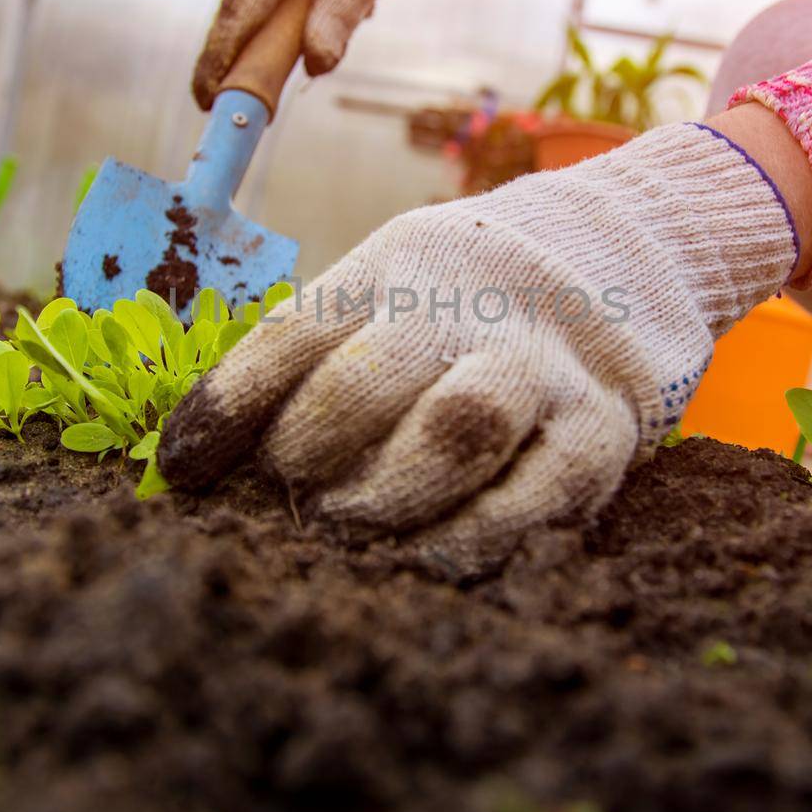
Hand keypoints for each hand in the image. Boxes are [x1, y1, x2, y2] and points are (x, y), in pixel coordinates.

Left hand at [158, 124, 797, 574]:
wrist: (631, 252)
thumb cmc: (472, 295)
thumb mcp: (392, 285)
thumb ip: (316, 353)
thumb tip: (201, 458)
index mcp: (396, 266)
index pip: (295, 332)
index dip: (227, 405)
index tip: (179, 472)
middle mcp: (468, 304)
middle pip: (370, 375)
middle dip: (310, 450)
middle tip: (292, 497)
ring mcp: (540, 364)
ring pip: (457, 428)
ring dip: (386, 496)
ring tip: (348, 527)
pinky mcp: (605, 425)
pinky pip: (538, 493)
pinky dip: (475, 538)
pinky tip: (432, 558)